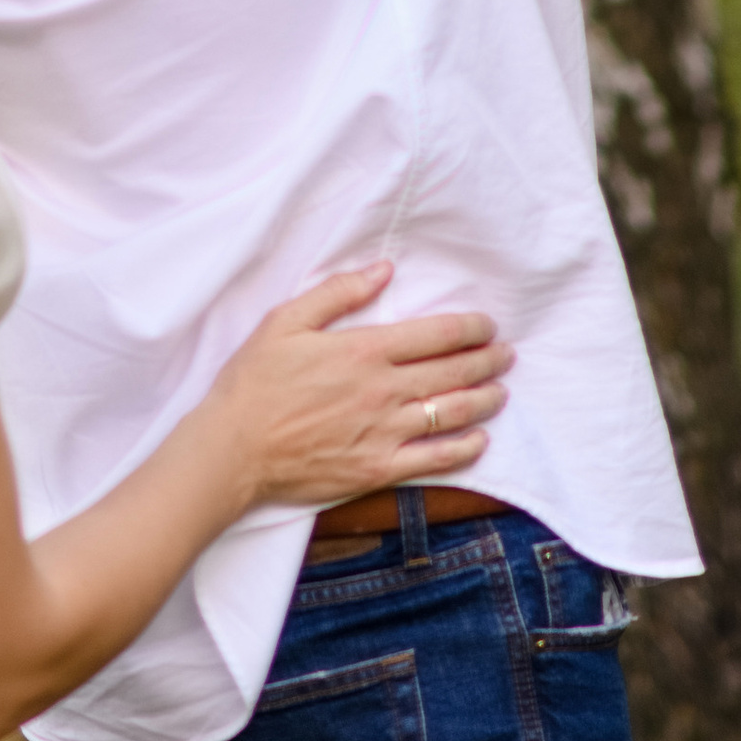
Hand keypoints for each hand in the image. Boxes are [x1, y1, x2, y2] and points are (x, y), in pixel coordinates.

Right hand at [206, 265, 511, 512]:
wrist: (234, 448)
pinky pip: (434, 459)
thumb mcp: (286, 321)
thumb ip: (338, 293)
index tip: (488, 326)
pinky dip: (463, 449)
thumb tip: (383, 271)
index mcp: (363, 350)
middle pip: (452, 373)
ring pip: (451, 414)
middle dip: (486, 362)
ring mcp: (384, 433)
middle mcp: (383, 391)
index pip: (434, 335)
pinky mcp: (378, 469)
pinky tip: (479, 439)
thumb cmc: (255, 381)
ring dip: (484, 401)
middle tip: (506, 355)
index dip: (470, 329)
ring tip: (501, 392)